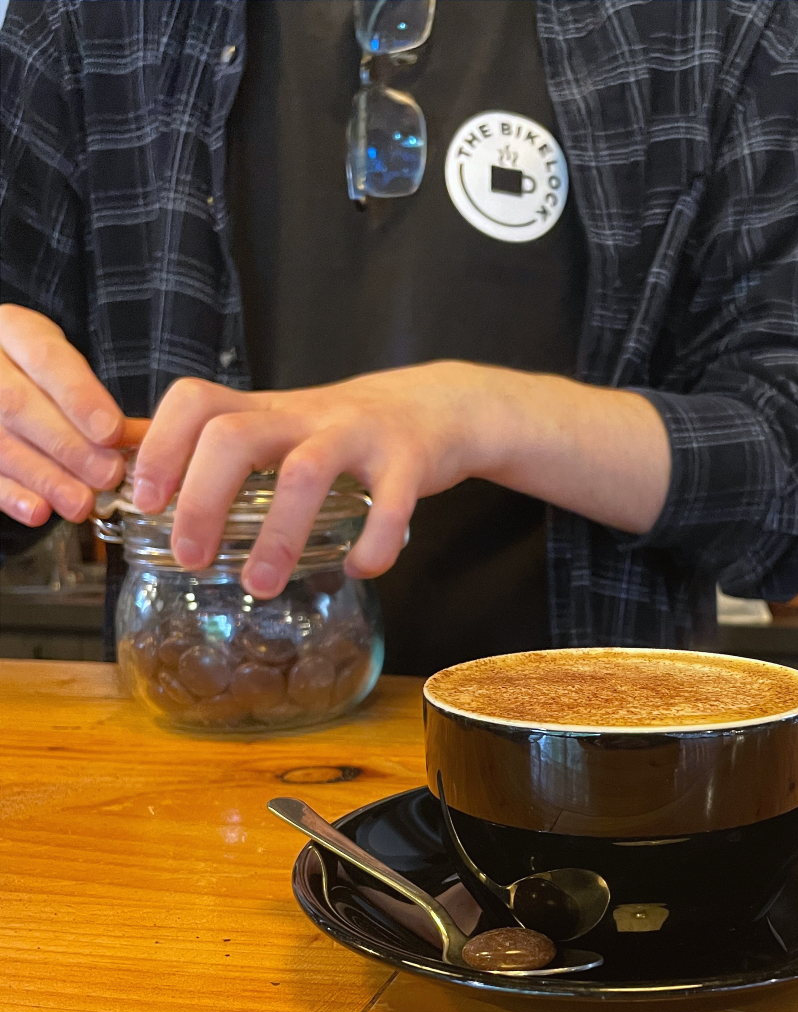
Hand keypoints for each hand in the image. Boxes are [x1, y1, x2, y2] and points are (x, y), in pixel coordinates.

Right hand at [0, 305, 127, 524]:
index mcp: (13, 330)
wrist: (1, 375)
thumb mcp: (67, 368)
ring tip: (81, 502)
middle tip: (107, 476)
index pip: (45, 357)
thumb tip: (148, 439)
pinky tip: (39, 511)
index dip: (79, 396)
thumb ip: (98, 399)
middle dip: (67, 445)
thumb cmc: (43, 376)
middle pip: (17, 402)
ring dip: (44, 476)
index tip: (112, 431)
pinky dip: (11, 494)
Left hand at [133, 363, 487, 597]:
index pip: (197, 402)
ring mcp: (359, 435)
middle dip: (202, 500)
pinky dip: (371, 546)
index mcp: (268, 410)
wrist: (438, 406)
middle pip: (235, 435)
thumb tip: (120, 458)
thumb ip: (210, 441)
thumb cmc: (343, 430)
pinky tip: (357, 568)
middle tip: (190, 558)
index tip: (146, 501)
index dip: (161, 446)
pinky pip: (391, 506)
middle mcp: (307, 416)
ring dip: (278, 535)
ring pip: (306, 472)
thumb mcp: (277, 424)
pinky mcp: (409, 461)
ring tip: (262, 585)